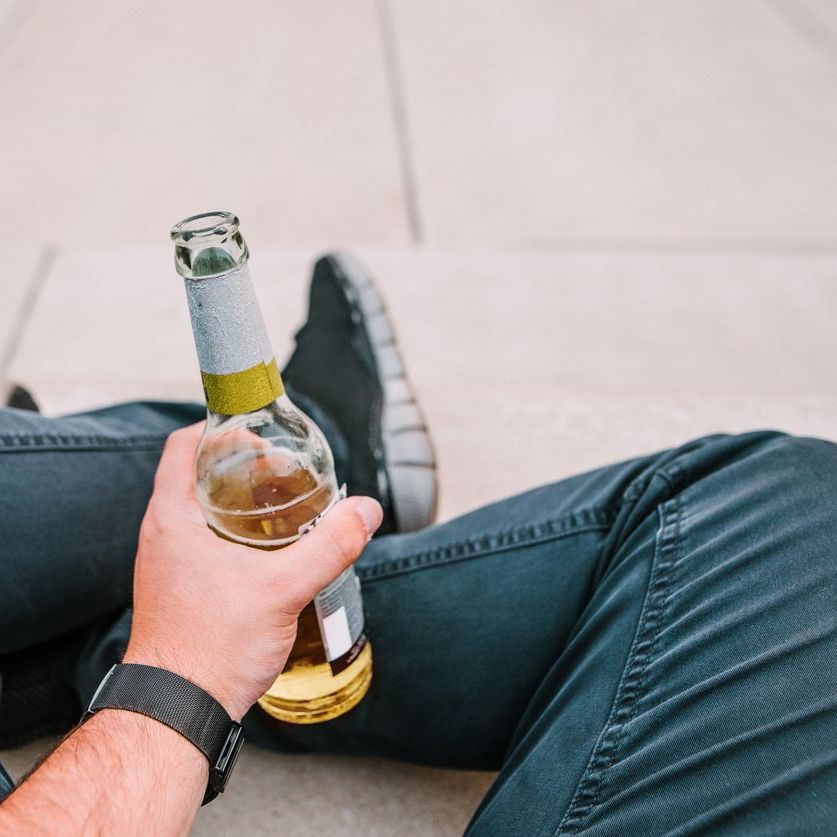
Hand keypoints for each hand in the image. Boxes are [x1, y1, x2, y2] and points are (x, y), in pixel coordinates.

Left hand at [123, 423, 381, 719]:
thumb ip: (330, 546)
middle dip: (246, 466)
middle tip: (288, 472)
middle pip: (200, 474)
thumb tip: (365, 511)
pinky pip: (208, 540)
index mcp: (173, 518)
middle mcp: (164, 534)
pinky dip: (239, 532)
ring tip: (288, 507)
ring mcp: (170, 562)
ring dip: (244, 500)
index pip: (185, 445)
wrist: (177, 709)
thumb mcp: (282, 589)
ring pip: (206, 510)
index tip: (265, 439)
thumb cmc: (212, 648)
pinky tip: (274, 550)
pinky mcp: (182, 587)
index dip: (224, 430)